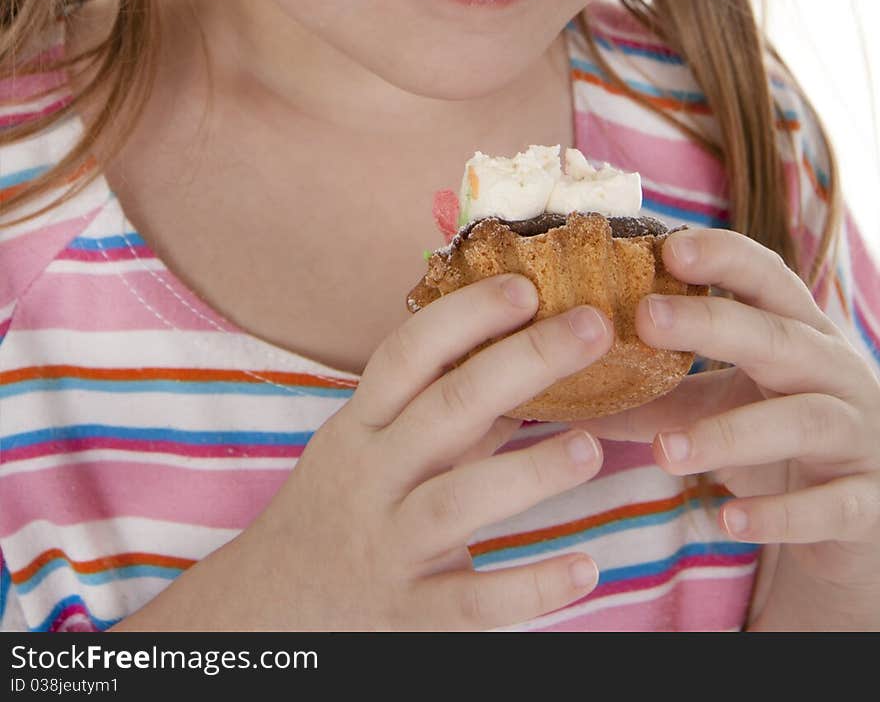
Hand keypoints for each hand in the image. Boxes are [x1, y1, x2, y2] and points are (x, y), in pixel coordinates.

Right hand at [249, 274, 613, 630]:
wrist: (269, 611)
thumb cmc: (339, 508)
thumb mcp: (371, 447)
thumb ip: (442, 408)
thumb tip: (529, 350)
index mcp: (361, 428)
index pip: (406, 354)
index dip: (464, 315)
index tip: (525, 286)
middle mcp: (371, 478)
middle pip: (446, 410)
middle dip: (523, 362)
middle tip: (593, 327)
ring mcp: (389, 546)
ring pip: (457, 503)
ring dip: (529, 473)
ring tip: (591, 447)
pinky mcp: (410, 615)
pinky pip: (474, 604)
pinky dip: (531, 587)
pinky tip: (585, 568)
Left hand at [574, 228, 879, 628]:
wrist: (854, 521)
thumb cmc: (778, 443)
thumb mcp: (716, 409)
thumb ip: (651, 396)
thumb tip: (559, 384)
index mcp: (797, 334)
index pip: (767, 277)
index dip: (724, 256)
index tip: (667, 246)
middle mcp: (834, 372)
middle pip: (778, 337)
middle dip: (714, 323)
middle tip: (646, 318)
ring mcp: (857, 435)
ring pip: (802, 420)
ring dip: (731, 433)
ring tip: (663, 451)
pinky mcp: (866, 502)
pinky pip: (829, 506)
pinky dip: (778, 515)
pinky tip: (725, 518)